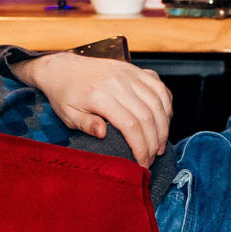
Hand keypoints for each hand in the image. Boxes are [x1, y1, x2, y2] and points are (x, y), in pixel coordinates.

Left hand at [12, 51, 172, 166]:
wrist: (63, 68)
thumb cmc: (65, 94)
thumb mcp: (68, 114)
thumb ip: (85, 124)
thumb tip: (103, 133)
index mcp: (100, 95)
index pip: (130, 125)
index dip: (140, 147)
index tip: (141, 163)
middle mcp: (118, 82)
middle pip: (148, 116)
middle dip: (154, 142)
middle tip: (152, 158)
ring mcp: (129, 74)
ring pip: (158, 102)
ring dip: (163, 127)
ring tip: (160, 145)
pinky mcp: (135, 70)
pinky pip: (159, 87)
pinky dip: (166, 105)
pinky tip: (164, 121)